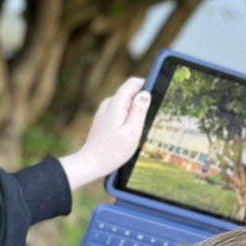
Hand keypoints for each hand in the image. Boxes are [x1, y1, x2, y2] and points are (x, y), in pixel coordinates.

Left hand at [59, 77, 151, 191]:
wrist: (91, 163)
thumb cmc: (113, 151)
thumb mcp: (132, 132)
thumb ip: (139, 110)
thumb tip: (145, 93)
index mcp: (116, 104)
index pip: (133, 83)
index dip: (146, 86)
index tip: (154, 100)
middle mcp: (108, 103)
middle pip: (130, 93)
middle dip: (140, 104)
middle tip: (142, 124)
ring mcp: (104, 110)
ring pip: (125, 104)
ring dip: (133, 114)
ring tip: (133, 133)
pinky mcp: (103, 118)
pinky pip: (120, 112)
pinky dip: (126, 120)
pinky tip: (125, 135)